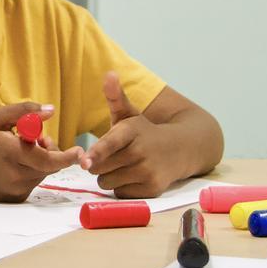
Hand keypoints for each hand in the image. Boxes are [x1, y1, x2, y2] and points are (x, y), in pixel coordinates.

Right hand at [0, 103, 82, 201]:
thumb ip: (24, 111)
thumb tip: (51, 110)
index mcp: (11, 153)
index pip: (48, 159)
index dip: (67, 156)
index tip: (79, 151)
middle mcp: (15, 175)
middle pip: (49, 166)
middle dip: (51, 152)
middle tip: (39, 140)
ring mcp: (15, 189)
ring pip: (43, 174)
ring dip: (40, 163)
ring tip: (21, 152)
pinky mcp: (15, 198)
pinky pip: (34, 183)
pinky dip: (31, 173)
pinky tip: (14, 167)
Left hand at [80, 72, 179, 197]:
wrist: (181, 149)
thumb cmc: (145, 132)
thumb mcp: (130, 114)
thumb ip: (115, 97)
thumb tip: (109, 73)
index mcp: (131, 131)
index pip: (109, 144)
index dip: (96, 153)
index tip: (85, 162)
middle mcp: (141, 152)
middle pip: (100, 167)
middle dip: (99, 164)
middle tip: (113, 156)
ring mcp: (148, 172)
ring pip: (107, 182)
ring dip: (109, 177)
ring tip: (124, 166)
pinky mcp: (152, 189)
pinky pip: (120, 193)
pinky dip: (122, 188)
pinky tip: (134, 177)